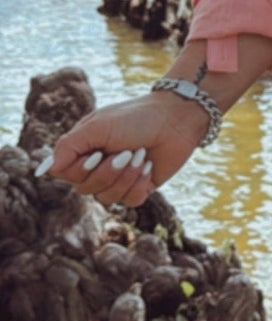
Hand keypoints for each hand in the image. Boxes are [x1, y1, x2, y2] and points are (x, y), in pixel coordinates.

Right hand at [33, 92, 210, 206]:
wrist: (174, 120)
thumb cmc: (134, 118)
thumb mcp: (97, 126)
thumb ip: (69, 146)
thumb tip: (48, 170)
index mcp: (83, 150)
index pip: (63, 174)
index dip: (78, 169)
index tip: (95, 154)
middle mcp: (97, 167)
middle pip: (85, 189)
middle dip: (107, 171)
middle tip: (126, 151)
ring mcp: (118, 179)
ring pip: (106, 198)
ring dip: (125, 177)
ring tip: (140, 155)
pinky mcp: (139, 188)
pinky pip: (129, 202)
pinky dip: (139, 184)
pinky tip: (149, 166)